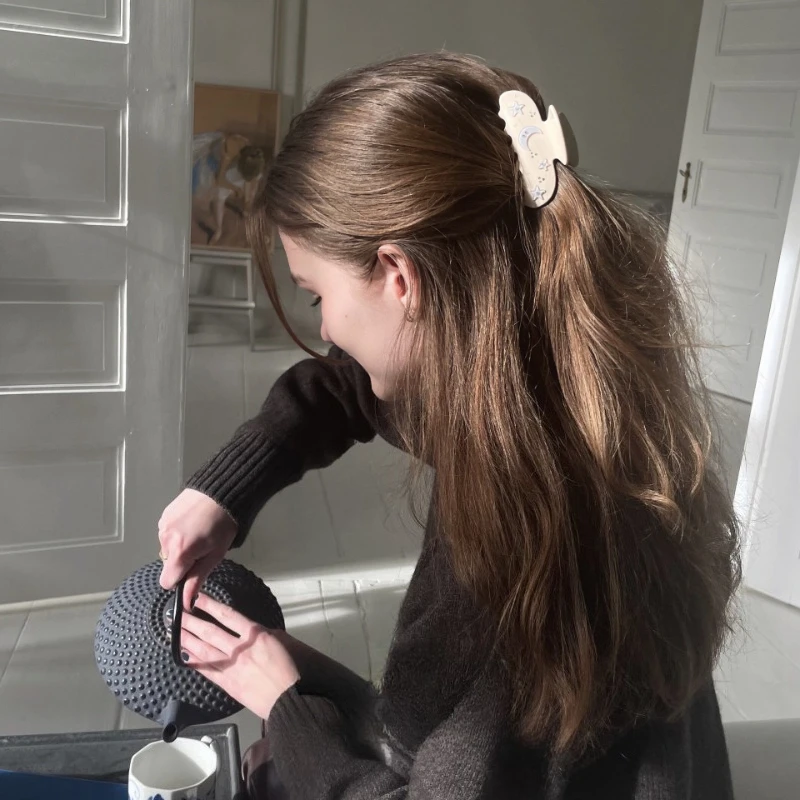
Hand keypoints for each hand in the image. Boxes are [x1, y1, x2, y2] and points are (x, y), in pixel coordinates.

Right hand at [158, 488, 237, 609]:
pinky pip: (167, 533)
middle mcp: (166, 540)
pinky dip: (177, 532)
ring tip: (198, 532)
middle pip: (168, 564)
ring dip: (179, 546)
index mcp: (180, 553)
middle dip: (182, 561)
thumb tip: (186, 602)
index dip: (180, 581)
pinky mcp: (164, 515)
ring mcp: (162, 526)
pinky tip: (192, 523)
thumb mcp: (215, 555)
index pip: (166, 582)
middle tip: (201, 548)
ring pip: (167, 548)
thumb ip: (197, 579)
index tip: (192, 571)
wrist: (222, 492)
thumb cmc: (224, 524)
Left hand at [180, 594, 299, 718]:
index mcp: (257, 635)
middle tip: (174, 615)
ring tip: (174, 632)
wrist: (294, 701)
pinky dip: (195, 663)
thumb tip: (253, 631)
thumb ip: (267, 634)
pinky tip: (184, 656)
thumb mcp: (287, 642)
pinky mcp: (230, 686)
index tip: (197, 598)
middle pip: (211, 632)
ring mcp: (233, 668)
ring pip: (205, 651)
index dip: (210, 605)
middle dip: (191, 622)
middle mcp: (241, 649)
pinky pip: (208, 671)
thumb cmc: (297, 670)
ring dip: (187, 640)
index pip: (228, 615)